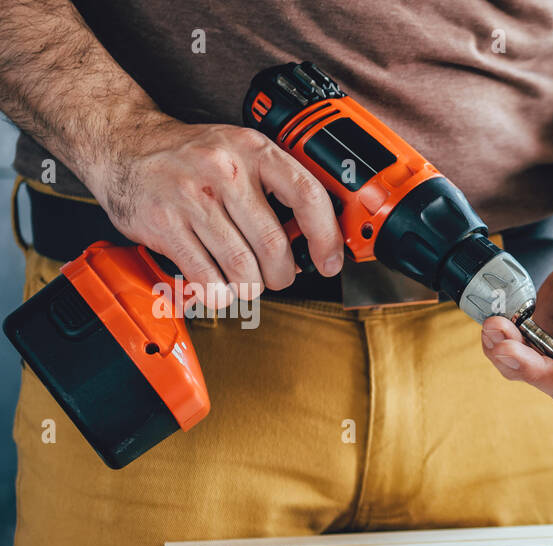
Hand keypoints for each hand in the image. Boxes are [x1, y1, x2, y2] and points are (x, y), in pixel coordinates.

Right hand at [81, 112, 343, 309]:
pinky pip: (208, 280)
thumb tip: (312, 245)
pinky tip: (217, 284)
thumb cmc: (190, 158)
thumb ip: (278, 189)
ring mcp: (191, 198)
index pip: (307, 195)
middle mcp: (224, 170)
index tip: (330, 261)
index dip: (326, 237)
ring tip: (244, 279)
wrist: (123, 145)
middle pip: (274, 245)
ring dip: (250, 287)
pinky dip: (218, 293)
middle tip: (276, 277)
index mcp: (252, 149)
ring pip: (243, 269)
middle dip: (282, 274)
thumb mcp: (240, 154)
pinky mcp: (165, 225)